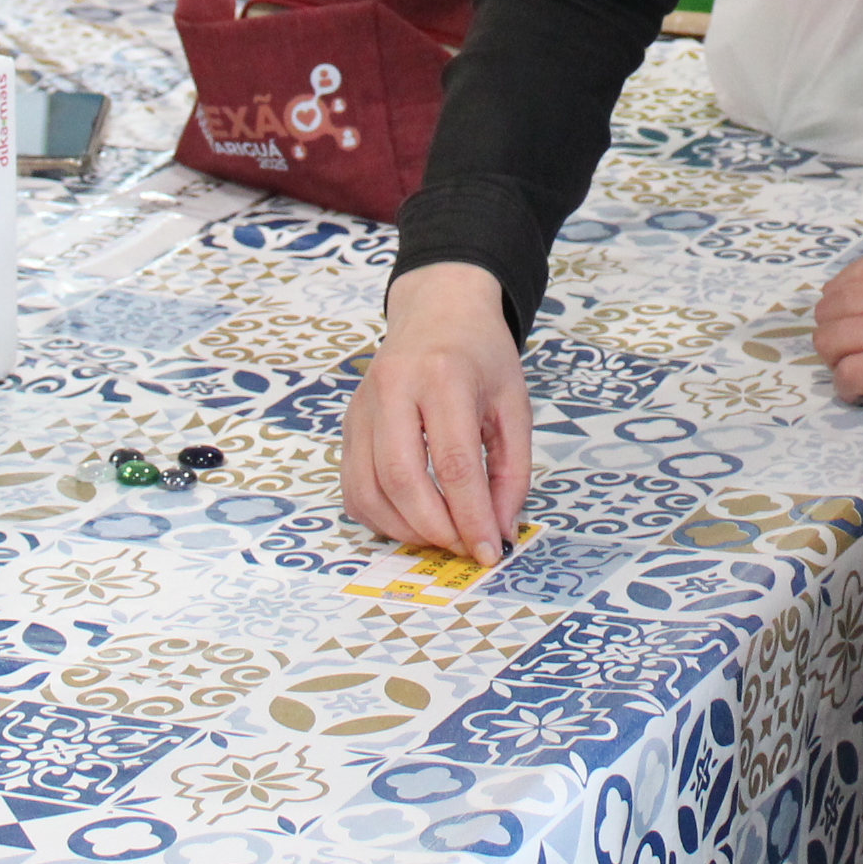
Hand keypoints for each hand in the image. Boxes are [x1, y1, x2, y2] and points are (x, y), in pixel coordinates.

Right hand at [340, 263, 534, 564]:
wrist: (439, 311)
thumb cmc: (481, 356)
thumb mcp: (514, 405)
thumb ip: (512, 472)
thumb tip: (500, 532)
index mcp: (444, 376)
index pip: (454, 463)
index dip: (471, 517)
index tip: (489, 552)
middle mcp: (394, 387)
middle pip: (403, 479)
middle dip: (435, 529)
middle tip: (464, 547)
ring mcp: (363, 405)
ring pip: (369, 489)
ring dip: (406, 529)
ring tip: (441, 536)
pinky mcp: (348, 422)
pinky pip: (353, 486)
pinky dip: (380, 517)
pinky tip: (411, 520)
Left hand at [813, 242, 862, 416]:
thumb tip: (841, 302)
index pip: (839, 284)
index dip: (838, 312)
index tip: (855, 329)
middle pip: (829, 313)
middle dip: (833, 337)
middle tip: (853, 354)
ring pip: (831, 342)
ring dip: (837, 362)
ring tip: (859, 371)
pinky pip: (850, 376)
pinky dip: (848, 388)